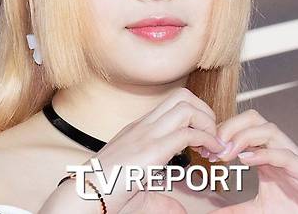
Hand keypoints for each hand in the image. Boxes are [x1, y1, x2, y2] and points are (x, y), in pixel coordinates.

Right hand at [85, 87, 226, 213]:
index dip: (197, 116)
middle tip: (213, 137)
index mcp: (140, 130)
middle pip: (183, 96)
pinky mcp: (151, 149)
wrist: (84, 196)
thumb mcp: (138, 191)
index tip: (205, 141)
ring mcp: (146, 134)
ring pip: (187, 106)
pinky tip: (211, 153)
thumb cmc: (105, 195)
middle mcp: (144, 126)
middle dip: (206, 112)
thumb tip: (179, 211)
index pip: (174, 104)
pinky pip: (187, 132)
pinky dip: (207, 139)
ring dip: (207, 123)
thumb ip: (161, 198)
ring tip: (212, 145)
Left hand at [200, 109, 297, 213]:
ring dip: (244, 137)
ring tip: (226, 153)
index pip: (241, 126)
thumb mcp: (257, 208)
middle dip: (230, 126)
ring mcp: (292, 156)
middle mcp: (278, 148)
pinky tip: (246, 161)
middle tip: (212, 146)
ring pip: (268, 129)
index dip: (220, 132)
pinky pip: (284, 154)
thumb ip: (235, 207)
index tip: (203, 148)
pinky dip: (264, 154)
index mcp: (265, 151)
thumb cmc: (295, 207)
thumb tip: (212, 212)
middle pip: (253, 118)